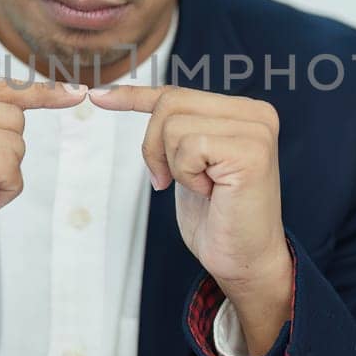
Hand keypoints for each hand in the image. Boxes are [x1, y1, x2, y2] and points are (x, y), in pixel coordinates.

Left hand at [88, 85, 292, 355]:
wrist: (245, 260)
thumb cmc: (217, 217)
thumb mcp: (187, 162)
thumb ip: (172, 127)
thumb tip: (113, 96)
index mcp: (244, 111)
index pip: (178, 94)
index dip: (134, 97)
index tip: (99, 98)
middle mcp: (256, 113)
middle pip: (171, 103)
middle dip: (153, 146)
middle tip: (166, 181)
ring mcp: (256, 131)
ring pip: (174, 125)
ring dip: (174, 165)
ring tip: (202, 188)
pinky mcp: (251, 152)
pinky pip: (188, 147)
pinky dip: (187, 175)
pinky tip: (211, 192)